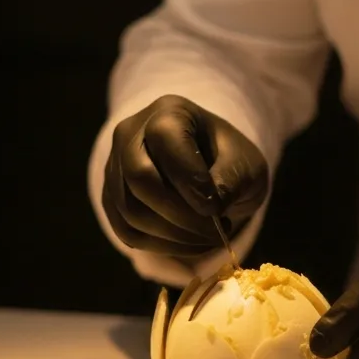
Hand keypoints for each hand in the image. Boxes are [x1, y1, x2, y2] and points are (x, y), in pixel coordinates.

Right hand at [102, 95, 268, 259]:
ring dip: (174, 237)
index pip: (164, 139)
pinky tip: (190, 244)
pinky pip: (126, 230)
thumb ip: (230, 181)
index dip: (190, 179)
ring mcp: (116, 166)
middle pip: (139, 178)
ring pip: (131, 210)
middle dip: (180, 216)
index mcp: (169, 111)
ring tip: (209, 239)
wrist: (212, 168)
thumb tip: (208, 207)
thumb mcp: (246, 165)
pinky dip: (160, 246)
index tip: (218, 208)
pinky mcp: (112, 197)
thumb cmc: (231, 161)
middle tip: (214, 232)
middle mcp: (131, 133)